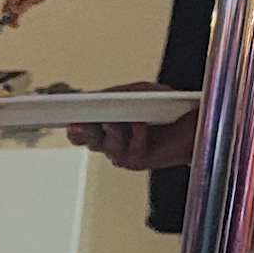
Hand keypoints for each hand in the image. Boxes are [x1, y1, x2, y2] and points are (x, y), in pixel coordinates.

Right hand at [66, 83, 198, 170]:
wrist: (196, 121)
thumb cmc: (167, 104)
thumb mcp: (138, 91)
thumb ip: (115, 94)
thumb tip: (91, 97)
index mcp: (104, 125)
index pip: (79, 128)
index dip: (69, 123)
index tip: (58, 115)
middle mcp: (108, 141)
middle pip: (85, 139)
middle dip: (83, 130)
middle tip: (79, 122)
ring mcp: (120, 153)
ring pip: (105, 144)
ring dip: (111, 130)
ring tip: (114, 119)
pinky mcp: (136, 161)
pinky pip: (128, 149)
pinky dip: (135, 134)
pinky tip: (141, 123)